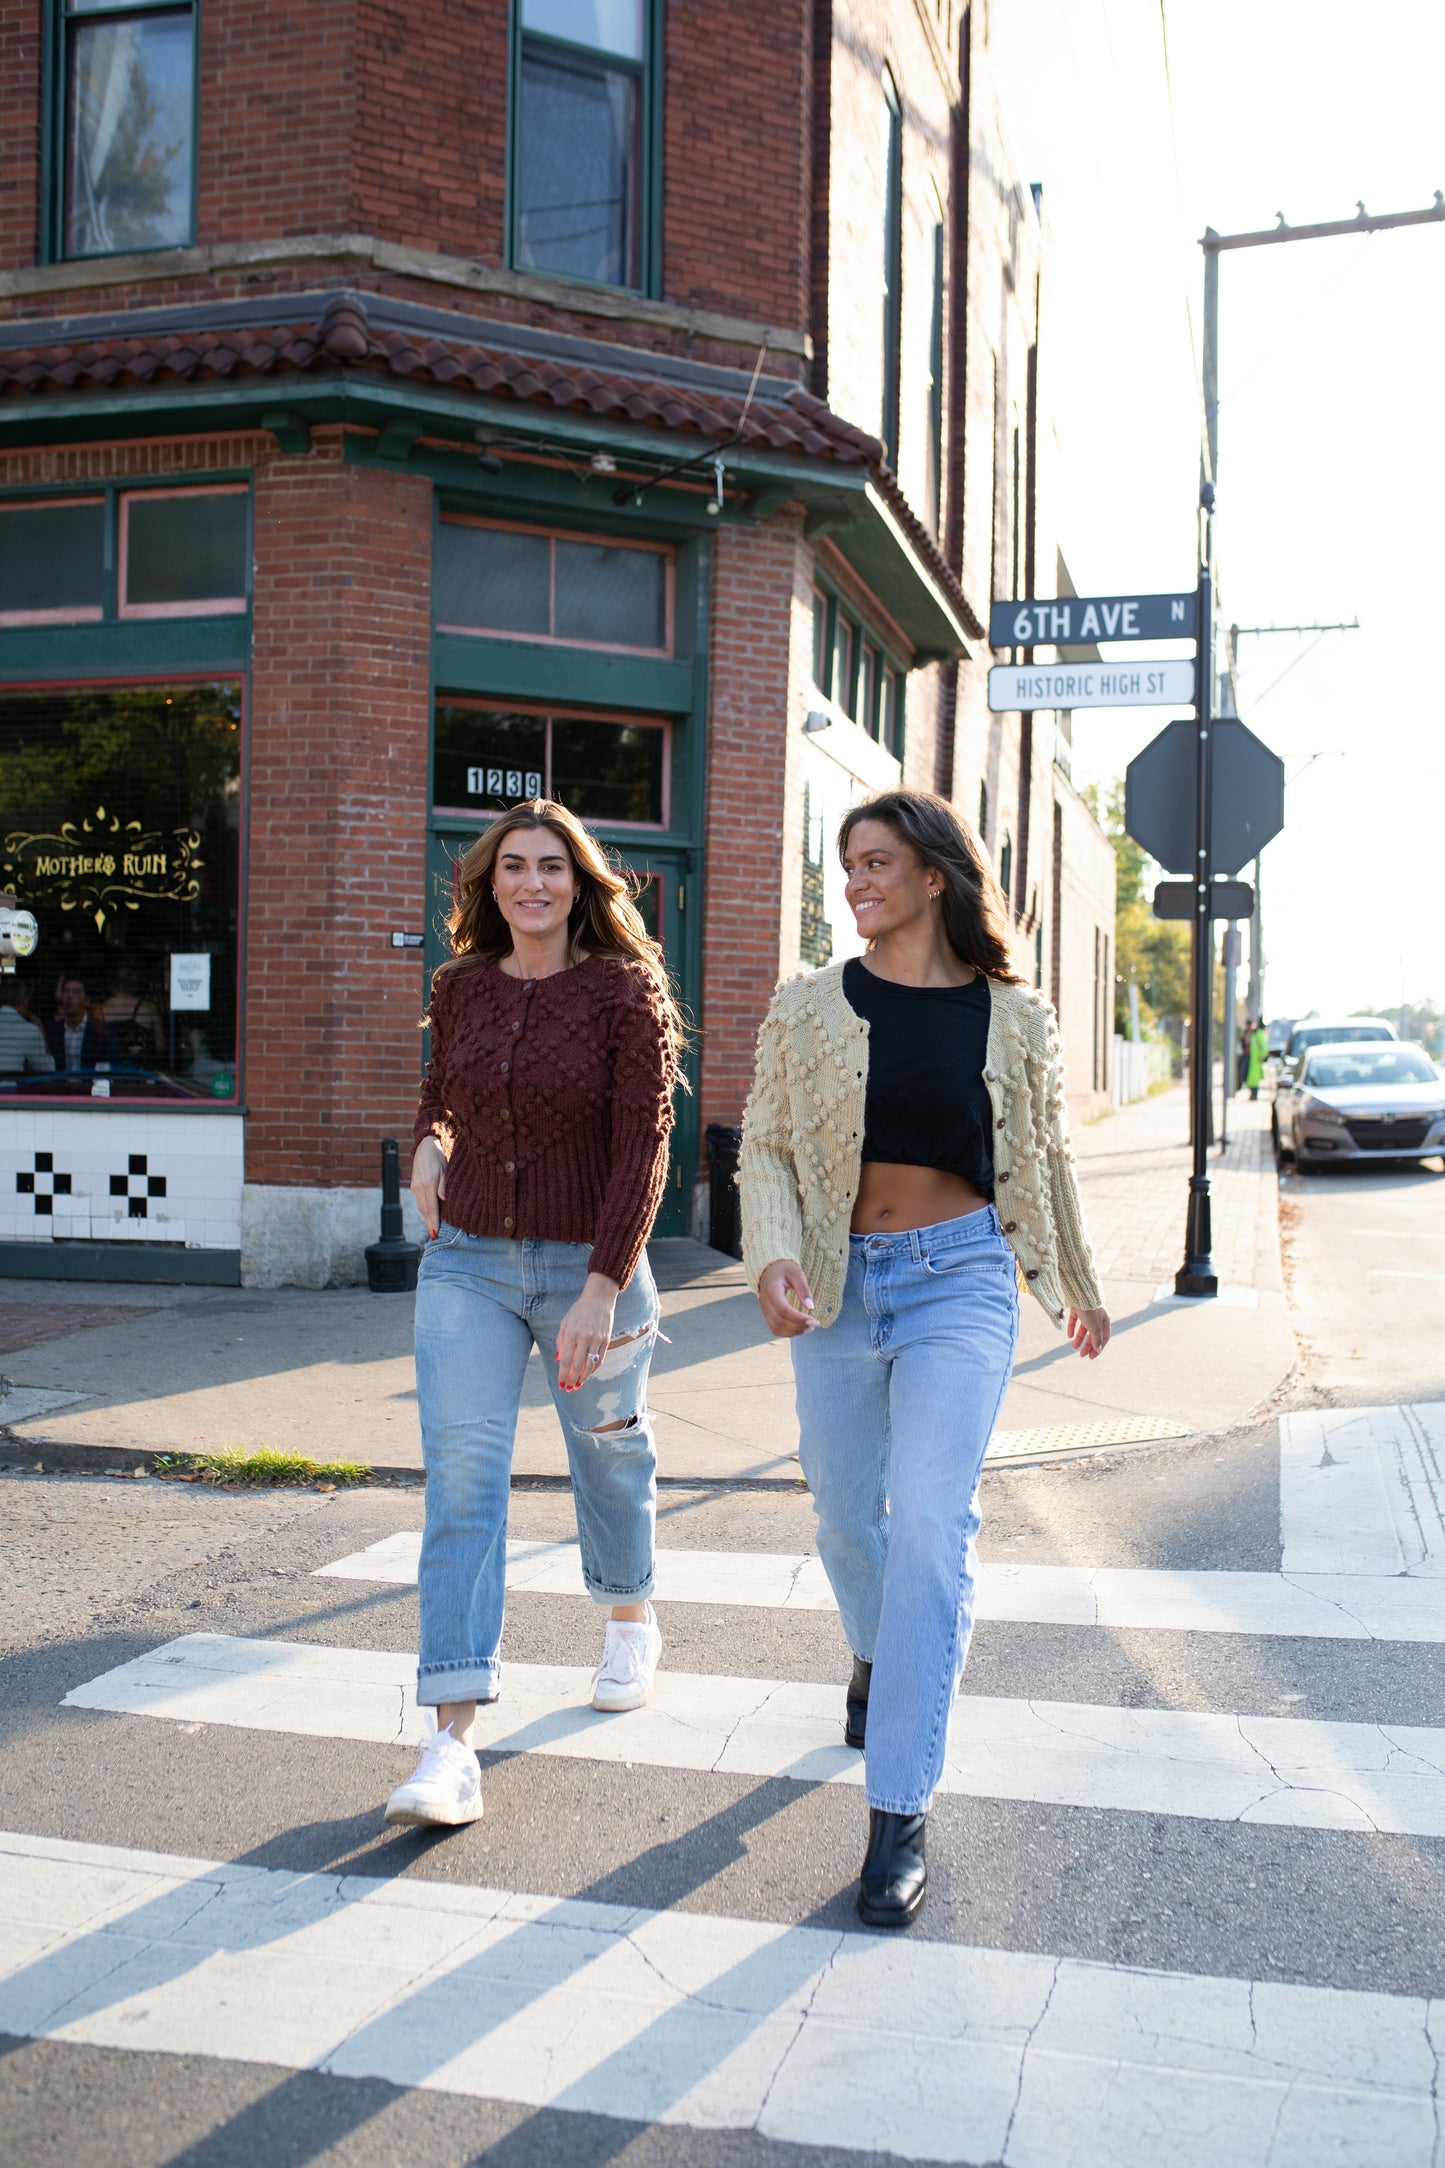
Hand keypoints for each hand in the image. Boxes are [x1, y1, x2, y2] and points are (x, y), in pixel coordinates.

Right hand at [410, 1134, 447, 1238]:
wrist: (426, 1145)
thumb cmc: (440, 1156)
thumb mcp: (446, 1168)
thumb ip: (444, 1185)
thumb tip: (443, 1199)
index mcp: (428, 1183)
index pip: (431, 1207)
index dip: (434, 1221)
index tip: (435, 1233)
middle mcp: (419, 1187)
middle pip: (424, 1210)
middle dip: (429, 1224)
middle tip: (434, 1237)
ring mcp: (415, 1186)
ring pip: (421, 1207)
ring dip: (426, 1218)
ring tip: (432, 1230)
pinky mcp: (414, 1185)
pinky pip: (420, 1201)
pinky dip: (424, 1210)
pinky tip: (429, 1216)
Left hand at [555, 1273, 618, 1391]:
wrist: (599, 1299)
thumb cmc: (579, 1311)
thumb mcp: (565, 1323)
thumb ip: (560, 1341)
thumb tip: (558, 1360)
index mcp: (572, 1333)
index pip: (567, 1360)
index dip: (563, 1374)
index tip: (561, 1384)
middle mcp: (585, 1338)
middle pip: (578, 1365)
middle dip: (572, 1379)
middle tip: (568, 1388)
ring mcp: (597, 1339)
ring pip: (590, 1365)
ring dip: (583, 1378)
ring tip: (577, 1385)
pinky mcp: (606, 1340)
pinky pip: (600, 1359)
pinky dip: (593, 1369)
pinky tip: (588, 1374)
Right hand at [758, 1259, 817, 1337]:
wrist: (769, 1270)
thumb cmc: (784, 1270)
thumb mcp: (796, 1273)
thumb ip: (803, 1289)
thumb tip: (811, 1307)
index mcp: (771, 1290)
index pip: (783, 1310)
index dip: (798, 1318)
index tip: (813, 1320)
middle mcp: (765, 1302)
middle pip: (780, 1321)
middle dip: (798, 1326)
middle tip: (815, 1324)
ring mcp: (764, 1310)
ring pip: (776, 1328)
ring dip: (794, 1332)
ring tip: (810, 1328)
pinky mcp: (767, 1315)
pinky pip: (775, 1329)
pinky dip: (788, 1332)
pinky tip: (800, 1328)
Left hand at [1066, 1306, 1109, 1358]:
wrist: (1080, 1293)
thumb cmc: (1090, 1310)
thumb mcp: (1094, 1327)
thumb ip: (1096, 1339)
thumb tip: (1098, 1350)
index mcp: (1104, 1321)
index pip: (1104, 1338)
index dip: (1098, 1348)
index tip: (1091, 1356)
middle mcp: (1096, 1317)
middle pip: (1093, 1334)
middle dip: (1088, 1345)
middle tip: (1081, 1355)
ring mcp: (1086, 1313)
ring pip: (1083, 1329)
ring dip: (1079, 1339)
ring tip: (1073, 1348)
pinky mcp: (1077, 1308)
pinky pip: (1075, 1320)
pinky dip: (1072, 1328)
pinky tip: (1069, 1336)